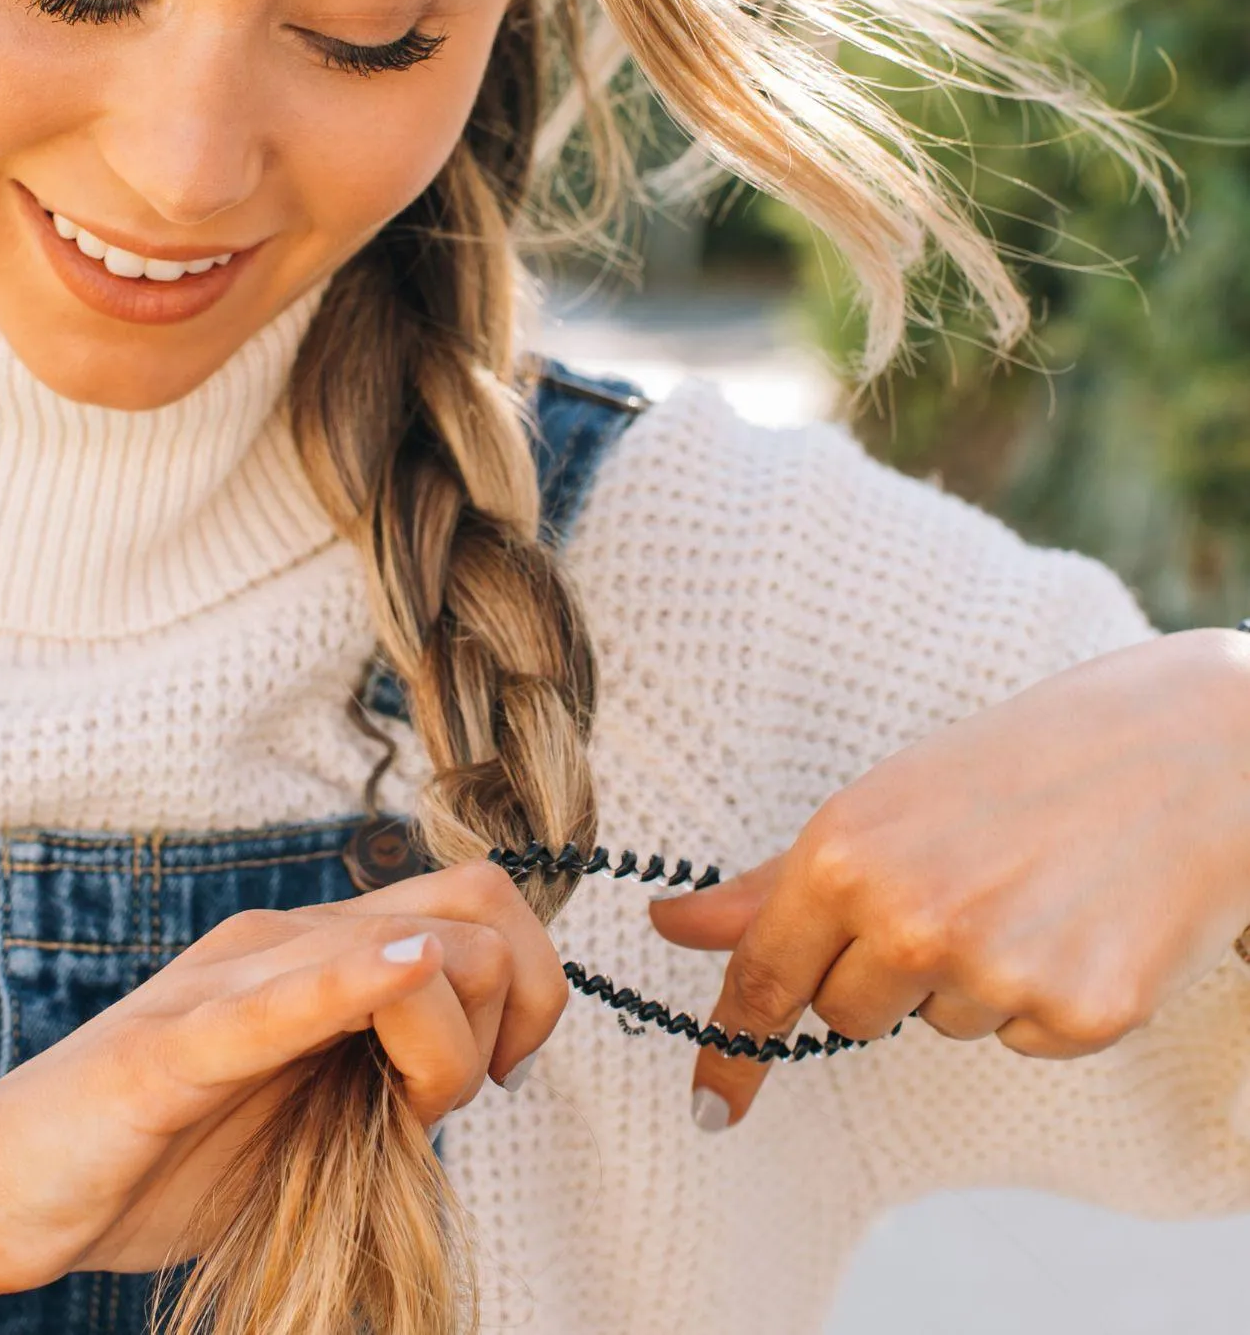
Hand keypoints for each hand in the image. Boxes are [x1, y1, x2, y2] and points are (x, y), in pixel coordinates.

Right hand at [0, 860, 561, 1332]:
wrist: (3, 1196)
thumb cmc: (157, 1153)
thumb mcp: (308, 1111)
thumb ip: (383, 1070)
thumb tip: (483, 1059)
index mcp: (319, 951)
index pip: (480, 901)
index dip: (533, 987)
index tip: (502, 1073)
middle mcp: (281, 942)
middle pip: (471, 909)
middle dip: (510, 1009)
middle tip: (460, 1098)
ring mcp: (226, 985)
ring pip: (401, 953)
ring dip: (448, 1041)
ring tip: (405, 1110)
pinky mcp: (170, 1050)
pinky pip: (275, 1002)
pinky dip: (351, 984)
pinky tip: (400, 976)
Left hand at [649, 629, 1249, 1130]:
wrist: (1187, 750)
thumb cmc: (1018, 764)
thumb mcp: (881, 801)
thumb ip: (774, 885)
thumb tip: (670, 925)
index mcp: (843, 856)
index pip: (764, 979)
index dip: (732, 1047)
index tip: (711, 1108)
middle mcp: (910, 920)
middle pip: (845, 1014)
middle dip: (877, 973)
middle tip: (946, 891)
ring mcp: (998, 971)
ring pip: (938, 1023)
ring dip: (966, 976)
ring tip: (1022, 888)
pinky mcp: (1083, 1014)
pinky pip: (1019, 1039)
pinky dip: (1039, 997)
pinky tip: (1074, 921)